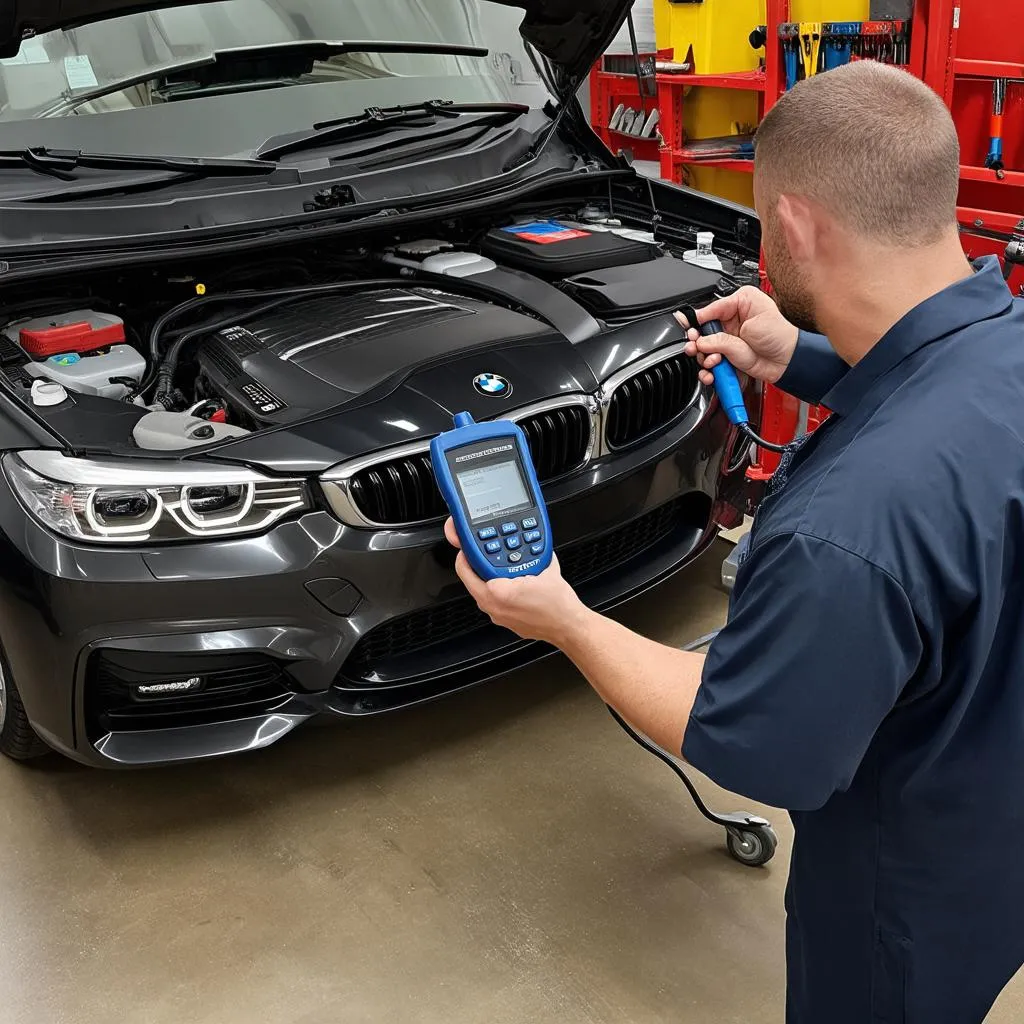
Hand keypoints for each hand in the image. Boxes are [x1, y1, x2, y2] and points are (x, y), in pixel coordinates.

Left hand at [444, 518, 588, 645]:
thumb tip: (526, 542)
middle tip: (482, 556)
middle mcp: (493, 607)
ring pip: (481, 593)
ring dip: (486, 579)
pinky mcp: (504, 622)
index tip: (467, 548)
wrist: (567, 626)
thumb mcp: (544, 567)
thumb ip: (531, 551)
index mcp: (498, 592)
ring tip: (499, 569)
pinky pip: (492, 603)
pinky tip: (510, 584)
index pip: (466, 570)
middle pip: (471, 581)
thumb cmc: (558, 605)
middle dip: (476, 567)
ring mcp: (498, 617)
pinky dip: (496, 592)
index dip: (465, 554)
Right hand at [675, 286, 799, 386]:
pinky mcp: (727, 357)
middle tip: (696, 348)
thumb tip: (700, 338)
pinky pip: (710, 364)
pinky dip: (708, 371)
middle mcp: (730, 321)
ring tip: (713, 361)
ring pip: (703, 350)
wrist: (789, 361)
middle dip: (697, 342)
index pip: (708, 310)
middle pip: (701, 331)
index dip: (696, 321)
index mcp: (737, 304)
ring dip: (704, 358)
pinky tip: (712, 372)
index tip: (688, 329)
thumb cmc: (780, 336)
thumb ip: (723, 333)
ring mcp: (728, 340)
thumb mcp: (753, 324)